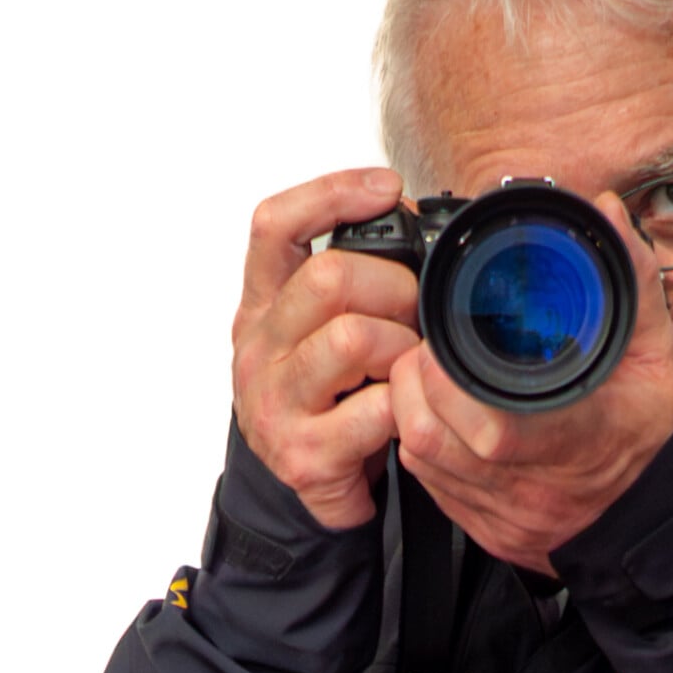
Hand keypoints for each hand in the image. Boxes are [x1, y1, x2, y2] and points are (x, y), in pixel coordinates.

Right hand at [231, 168, 422, 529]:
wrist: (310, 483)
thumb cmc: (328, 394)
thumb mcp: (323, 326)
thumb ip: (354, 273)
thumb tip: (409, 211)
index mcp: (263, 305)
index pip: (275, 225)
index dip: (331, 194)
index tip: (387, 190)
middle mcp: (257, 348)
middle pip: (328, 278)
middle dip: (395, 288)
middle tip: (415, 316)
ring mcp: (274, 403)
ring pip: (353, 339)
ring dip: (403, 349)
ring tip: (409, 367)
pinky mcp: (304, 455)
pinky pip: (378, 410)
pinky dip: (408, 406)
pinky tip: (405, 413)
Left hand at [388, 192, 672, 573]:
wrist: (659, 511)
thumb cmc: (654, 431)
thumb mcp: (655, 349)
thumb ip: (630, 277)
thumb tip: (602, 212)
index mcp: (575, 440)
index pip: (490, 427)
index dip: (447, 380)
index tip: (442, 341)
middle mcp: (530, 486)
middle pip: (431, 439)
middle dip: (413, 382)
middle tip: (428, 348)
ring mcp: (502, 513)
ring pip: (419, 463)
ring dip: (412, 410)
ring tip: (434, 375)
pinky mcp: (484, 529)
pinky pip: (429, 486)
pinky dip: (426, 444)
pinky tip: (446, 416)